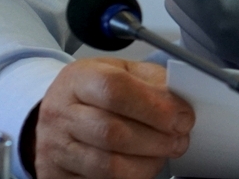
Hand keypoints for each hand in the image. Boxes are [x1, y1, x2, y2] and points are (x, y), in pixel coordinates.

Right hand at [30, 58, 193, 178]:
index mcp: (78, 79)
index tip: (182, 116)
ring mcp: (57, 148)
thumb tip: (179, 103)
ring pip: (110, 166)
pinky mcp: (59, 176)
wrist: (60, 111)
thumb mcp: (122, 71)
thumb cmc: (96, 90)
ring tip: (164, 152)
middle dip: (157, 139)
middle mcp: (60, 114)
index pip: (115, 90)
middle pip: (113, 133)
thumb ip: (152, 81)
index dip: (154, 106)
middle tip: (180, 138)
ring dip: (148, 162)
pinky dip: (132, 177)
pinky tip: (142, 164)